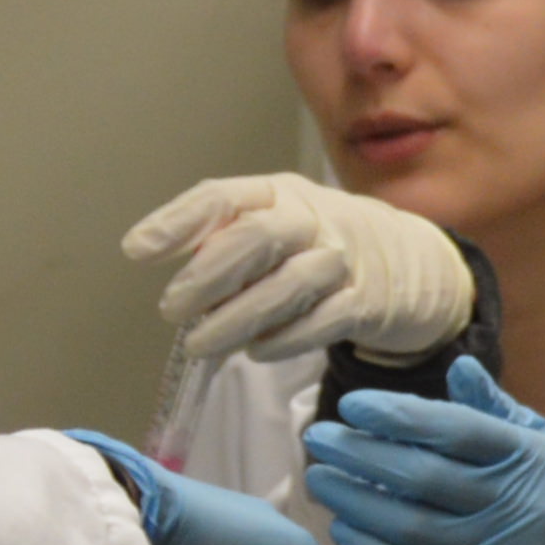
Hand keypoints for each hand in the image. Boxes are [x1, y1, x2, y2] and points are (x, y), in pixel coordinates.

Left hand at [120, 173, 476, 373]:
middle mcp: (312, 218)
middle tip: (170, 309)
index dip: (178, 221)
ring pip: (288, 284)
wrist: (408, 262)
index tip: (136, 250)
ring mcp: (342, 259)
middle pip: (256, 237)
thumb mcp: (275, 226)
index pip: (223, 197)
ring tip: (200, 345)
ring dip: (237, 318)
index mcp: (278, 193)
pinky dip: (286, 339)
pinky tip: (256, 351)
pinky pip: (324, 320)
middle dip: (207, 275)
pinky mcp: (366, 301)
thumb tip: (169, 267)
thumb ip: (226, 242)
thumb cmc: (318, 246)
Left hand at [304, 355, 544, 544]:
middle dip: (360, 454)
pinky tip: (343, 527)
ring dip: (354, 500)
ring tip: (318, 479)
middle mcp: (508, 503)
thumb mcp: (543, 448)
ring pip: (408, 523)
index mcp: (527, 458)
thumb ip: (496, 410)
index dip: (400, 416)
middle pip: (422, 475)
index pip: (456, 430)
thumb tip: (458, 366)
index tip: (353, 404)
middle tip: (318, 438)